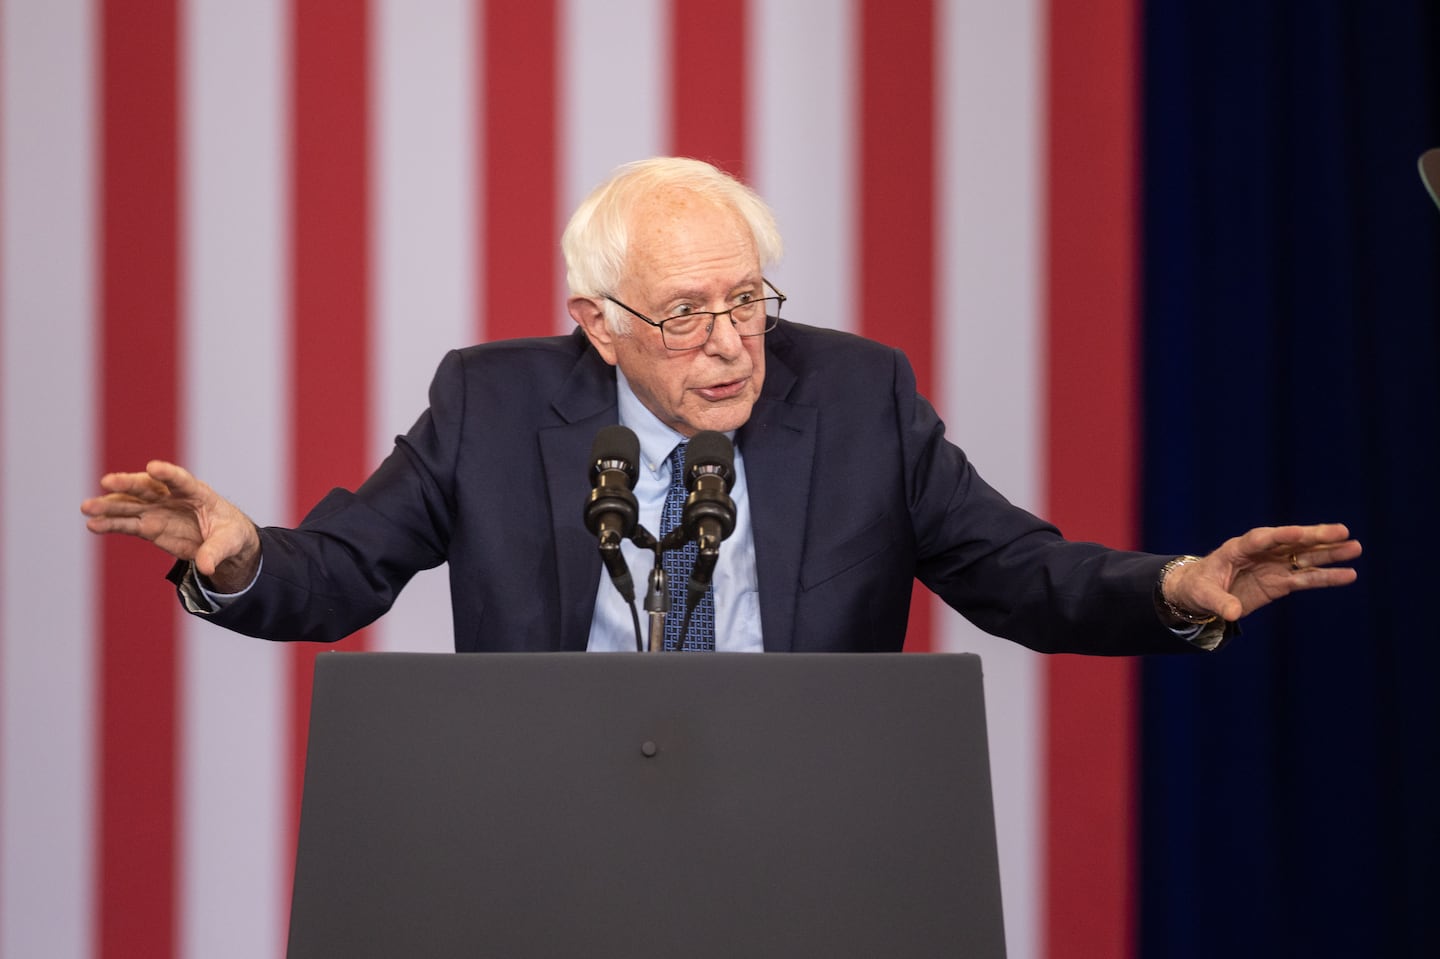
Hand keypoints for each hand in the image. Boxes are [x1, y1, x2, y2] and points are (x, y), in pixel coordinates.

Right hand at [80, 460, 260, 591]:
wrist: (221, 541)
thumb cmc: (229, 533)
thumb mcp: (230, 542)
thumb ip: (216, 552)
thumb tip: (206, 567)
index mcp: (197, 493)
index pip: (181, 480)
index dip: (168, 474)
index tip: (153, 467)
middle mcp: (172, 498)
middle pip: (148, 488)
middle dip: (128, 484)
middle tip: (107, 482)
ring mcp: (158, 511)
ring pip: (131, 505)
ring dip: (109, 505)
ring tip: (87, 507)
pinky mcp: (149, 526)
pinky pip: (127, 524)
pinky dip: (110, 525)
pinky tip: (93, 525)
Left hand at [1163, 523, 1360, 622]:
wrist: (1200, 594)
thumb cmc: (1198, 588)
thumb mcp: (1203, 596)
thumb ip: (1219, 602)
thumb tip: (1233, 613)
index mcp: (1237, 549)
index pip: (1261, 539)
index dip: (1281, 536)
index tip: (1301, 533)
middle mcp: (1260, 553)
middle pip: (1291, 542)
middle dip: (1315, 537)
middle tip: (1342, 531)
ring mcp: (1273, 566)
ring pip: (1304, 557)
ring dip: (1329, 553)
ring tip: (1356, 547)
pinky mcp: (1280, 582)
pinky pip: (1306, 578)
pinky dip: (1326, 577)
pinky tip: (1349, 574)